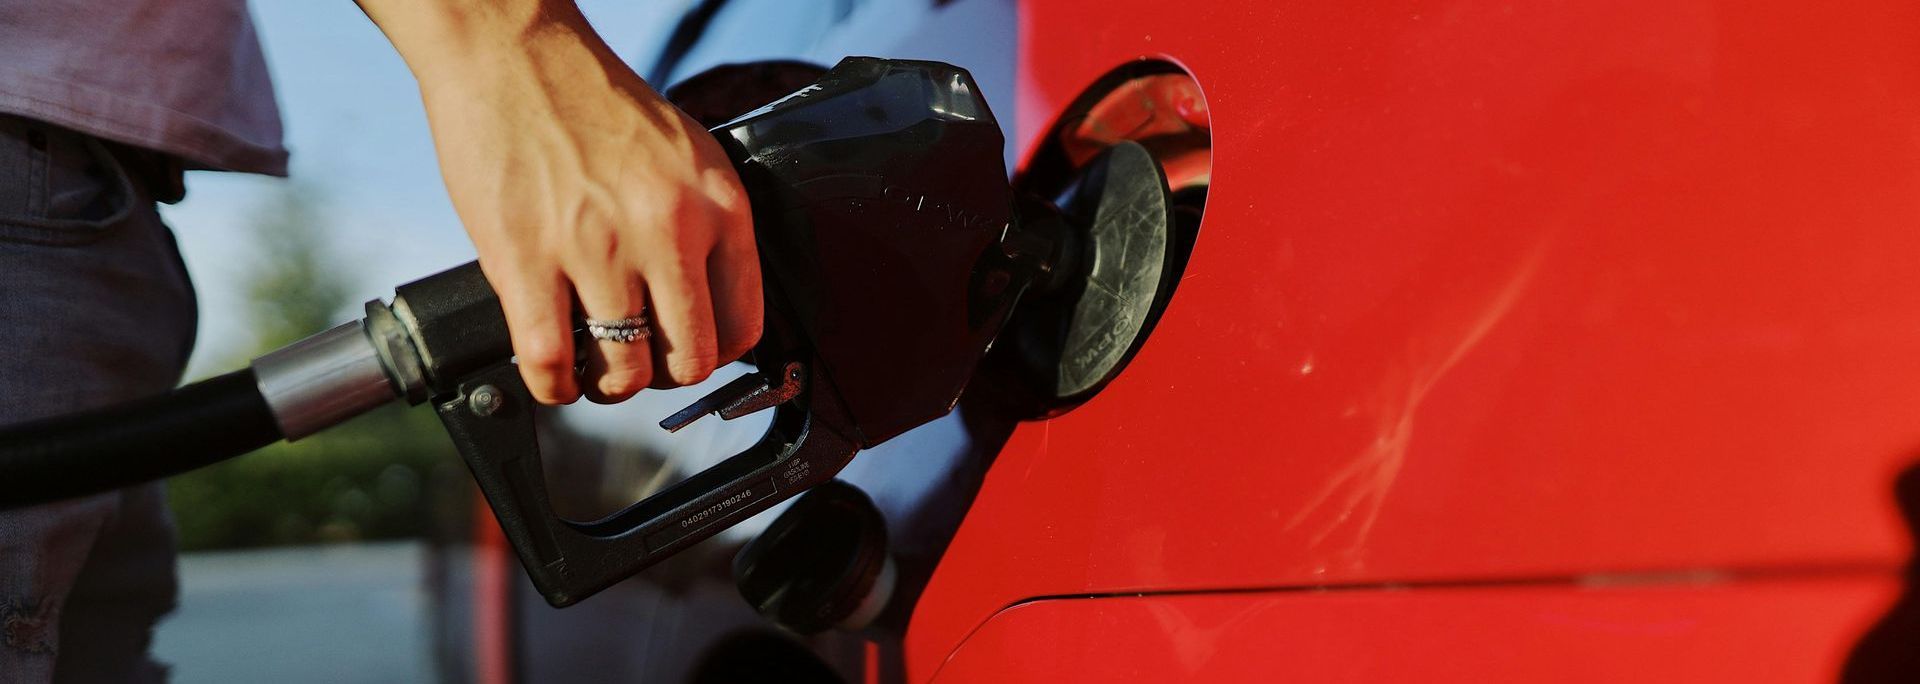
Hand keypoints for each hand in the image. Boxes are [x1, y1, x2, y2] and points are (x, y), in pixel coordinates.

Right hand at [360, 0, 761, 403]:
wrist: (511, 51)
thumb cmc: (592, 102)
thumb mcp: (684, 154)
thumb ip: (703, 224)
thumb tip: (706, 301)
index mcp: (716, 203)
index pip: (744, 324)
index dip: (714, 353)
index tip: (687, 350)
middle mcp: (667, 229)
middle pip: (690, 361)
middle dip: (663, 376)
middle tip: (639, 361)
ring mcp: (596, 248)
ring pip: (624, 372)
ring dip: (606, 384)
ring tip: (591, 364)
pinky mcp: (526, 259)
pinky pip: (551, 363)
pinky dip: (552, 386)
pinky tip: (551, 373)